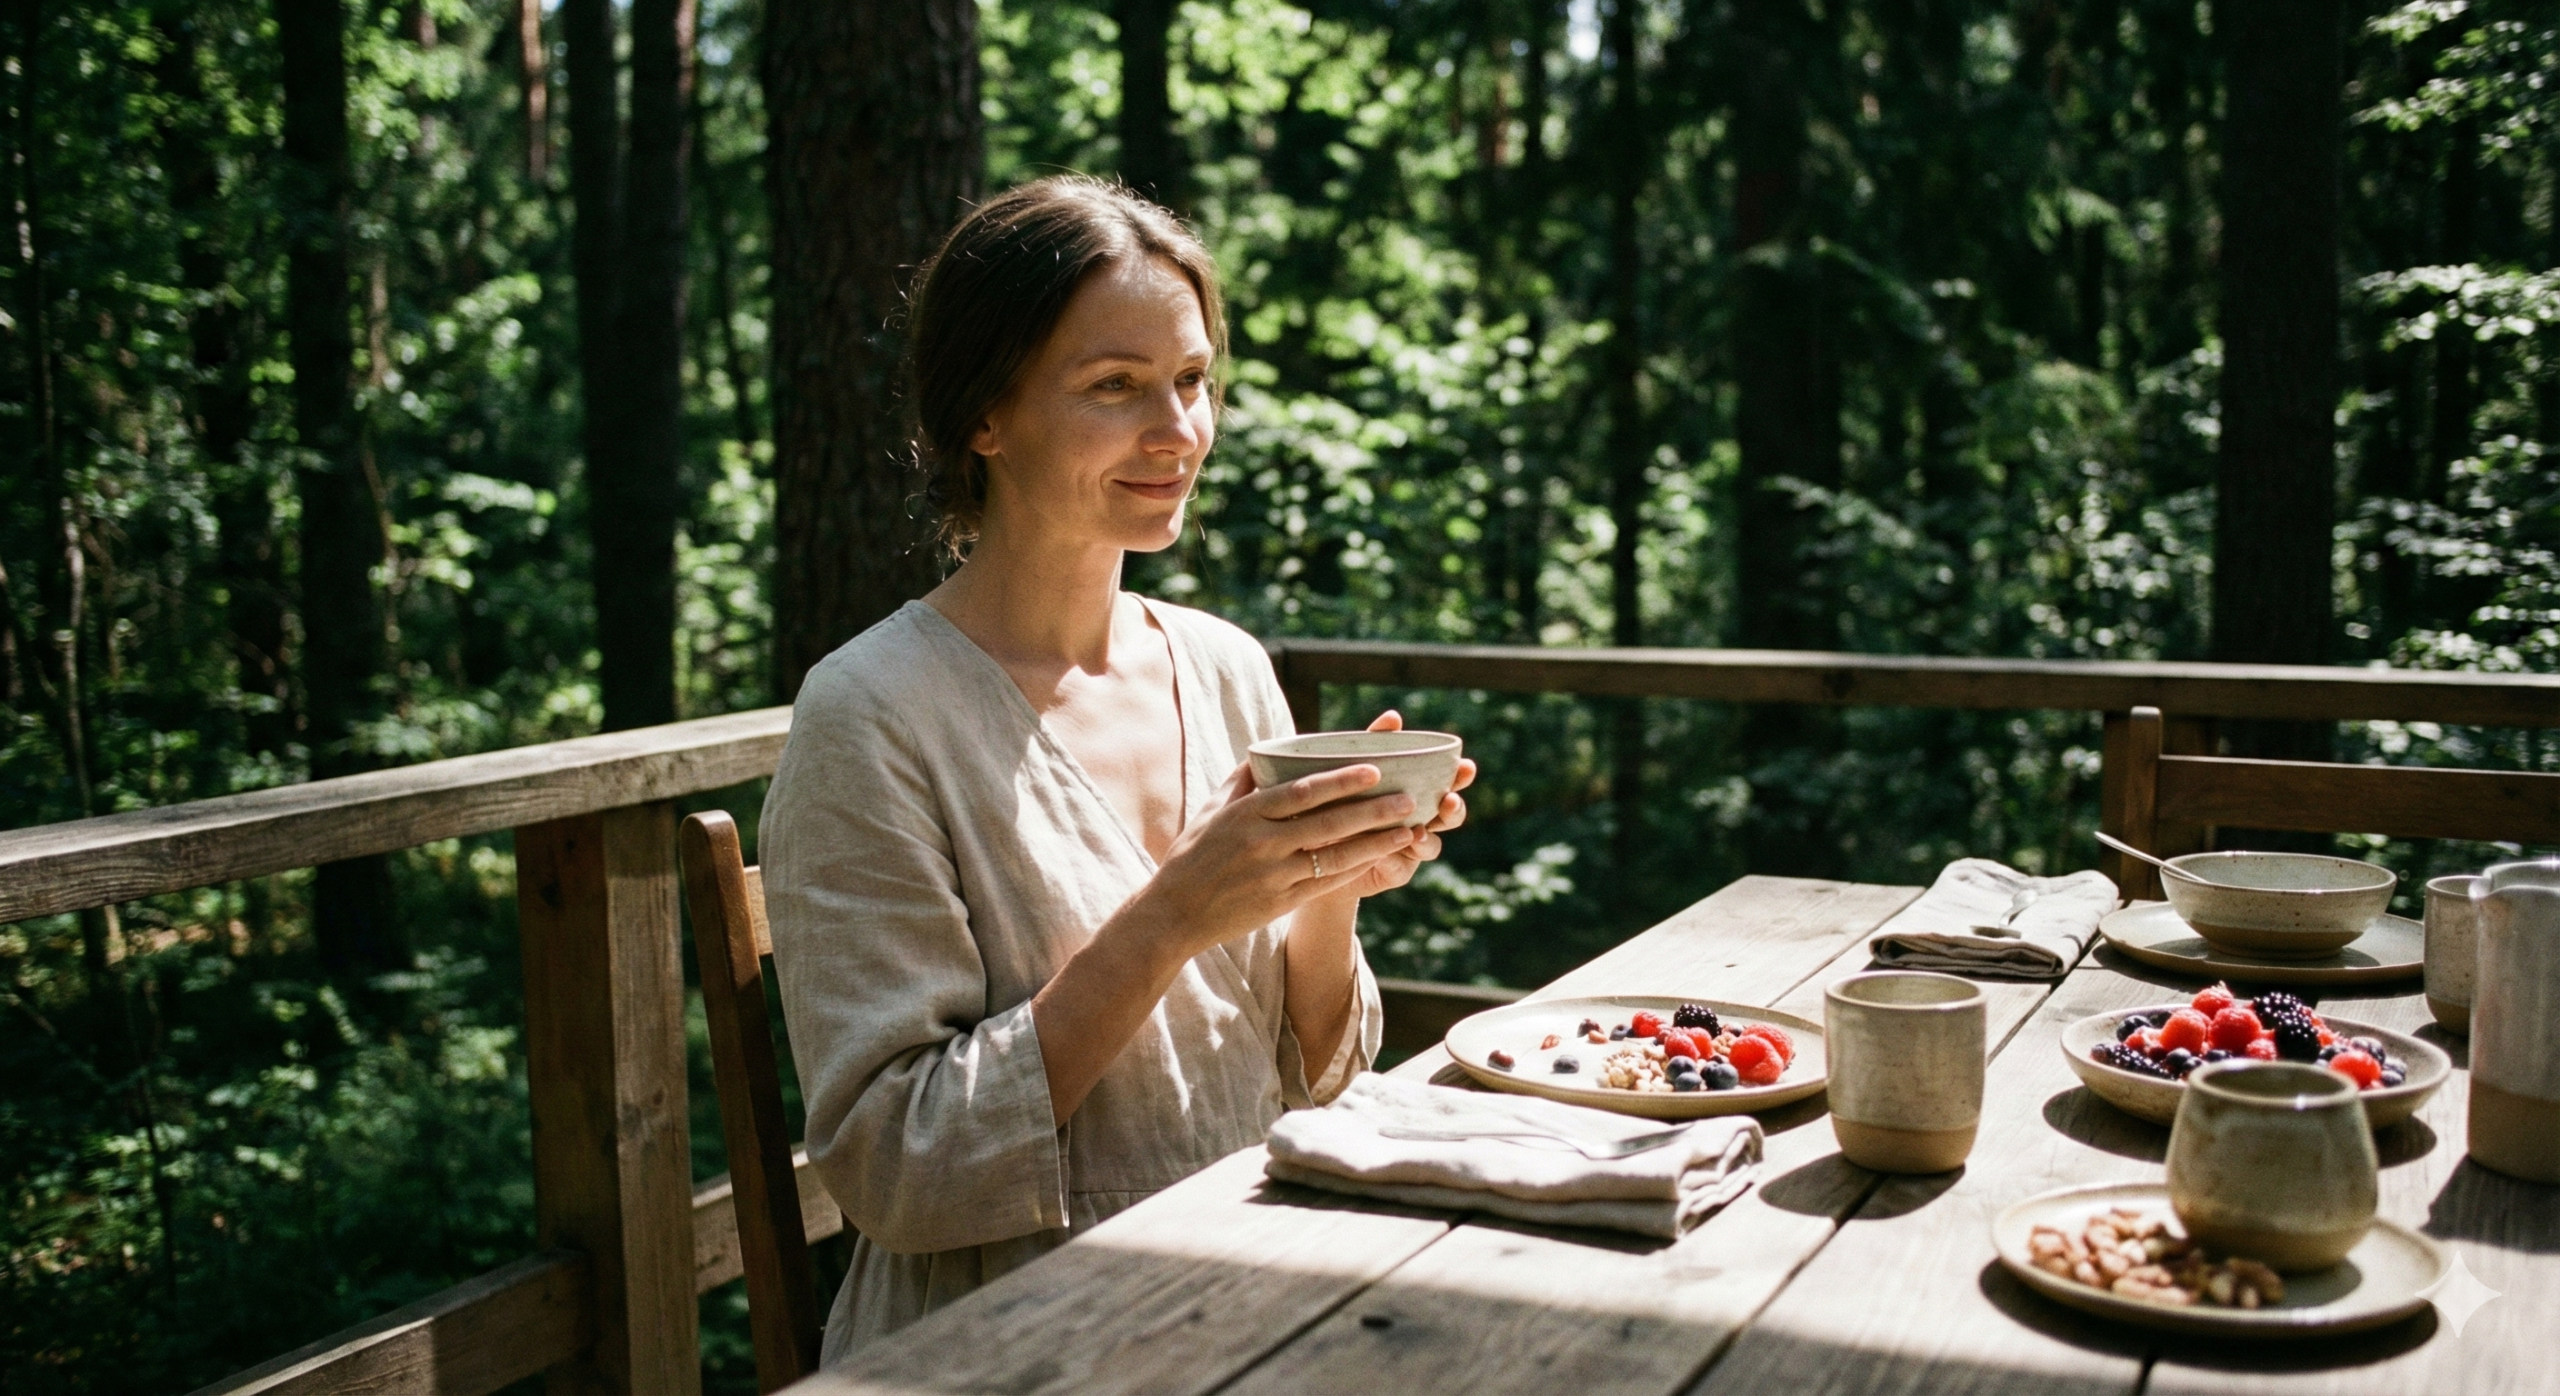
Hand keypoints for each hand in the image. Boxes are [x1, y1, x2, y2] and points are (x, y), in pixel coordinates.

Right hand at [1121, 754, 1421, 964]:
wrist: (1175, 913)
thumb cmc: (1193, 855)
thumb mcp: (1211, 811)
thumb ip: (1242, 780)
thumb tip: (1268, 750)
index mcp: (1246, 815)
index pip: (1301, 792)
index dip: (1340, 780)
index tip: (1374, 768)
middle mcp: (1262, 844)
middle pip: (1328, 823)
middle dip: (1372, 810)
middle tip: (1408, 798)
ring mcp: (1274, 876)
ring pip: (1335, 856)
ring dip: (1375, 842)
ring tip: (1409, 829)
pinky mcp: (1282, 902)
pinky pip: (1327, 883)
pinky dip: (1357, 869)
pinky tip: (1381, 857)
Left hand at [1310, 709, 1473, 901]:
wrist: (1319, 848)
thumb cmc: (1343, 802)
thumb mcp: (1357, 772)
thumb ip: (1376, 746)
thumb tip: (1394, 717)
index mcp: (1419, 794)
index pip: (1448, 782)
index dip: (1461, 777)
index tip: (1466, 766)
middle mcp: (1421, 820)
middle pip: (1450, 816)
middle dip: (1455, 808)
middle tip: (1449, 800)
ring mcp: (1411, 848)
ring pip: (1432, 845)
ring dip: (1429, 838)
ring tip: (1419, 833)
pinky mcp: (1395, 871)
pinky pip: (1402, 867)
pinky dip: (1396, 859)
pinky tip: (1387, 855)